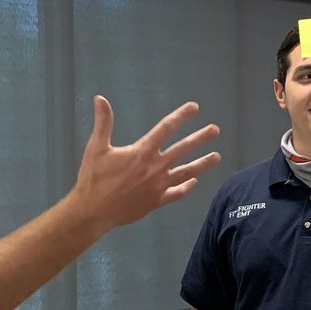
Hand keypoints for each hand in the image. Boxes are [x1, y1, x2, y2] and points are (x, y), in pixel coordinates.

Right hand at [75, 97, 219, 228]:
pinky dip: (186, 187)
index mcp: (142, 151)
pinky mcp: (156, 201)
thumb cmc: (93, 178)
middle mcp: (155, 167)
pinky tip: (195, 182)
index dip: (181, 116)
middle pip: (183, 148)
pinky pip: (176, 193)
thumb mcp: (97, 147)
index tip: (194, 107)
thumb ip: (103, 122)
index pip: (166, 128)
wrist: (94, 211)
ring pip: (186, 171)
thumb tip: (100, 98)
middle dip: (200, 138)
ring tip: (217, 156)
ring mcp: (158, 185)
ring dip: (202, 163)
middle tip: (215, 130)